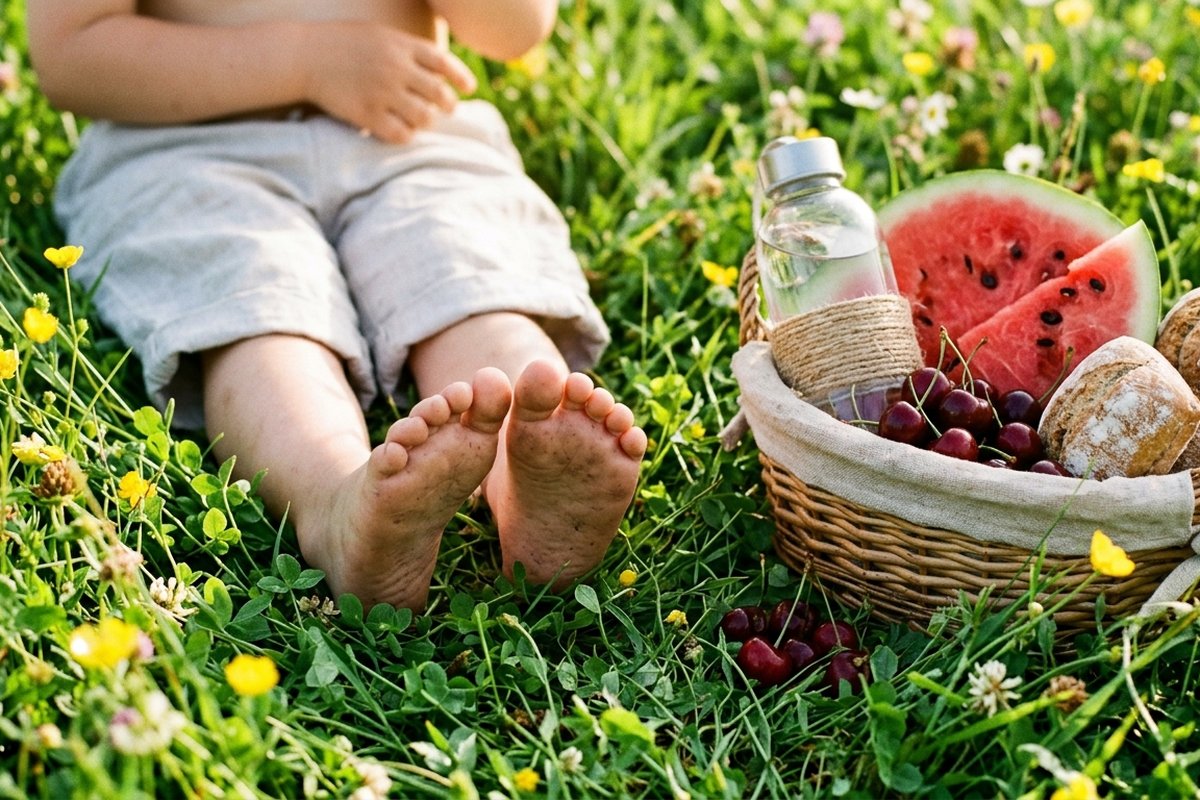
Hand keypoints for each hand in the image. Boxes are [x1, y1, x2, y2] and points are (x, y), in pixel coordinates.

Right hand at [303, 22, 477, 142]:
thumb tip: (436, 68)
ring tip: (419, 120)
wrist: (304, 55)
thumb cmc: (342, 44)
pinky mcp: (367, 114)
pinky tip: (400, 130)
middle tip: (443, 110)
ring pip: (424, 118)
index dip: (461, 78)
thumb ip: (407, 49)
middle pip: (440, 95)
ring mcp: (383, 92)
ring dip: (426, 122)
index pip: (444, 63)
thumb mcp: (379, 35)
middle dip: (447, 106)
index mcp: (402, 46)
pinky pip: (401, 134)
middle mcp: (397, 69)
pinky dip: (406, 135)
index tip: (468, 89)